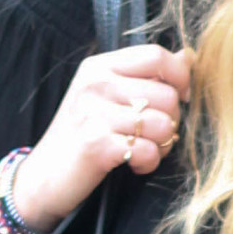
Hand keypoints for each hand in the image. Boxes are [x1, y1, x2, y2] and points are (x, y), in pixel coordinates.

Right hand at [11, 44, 192, 233]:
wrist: (44, 177)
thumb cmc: (82, 136)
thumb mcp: (107, 96)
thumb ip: (145, 75)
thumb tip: (188, 56)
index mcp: (100, 66)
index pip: (156, 55)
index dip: (180, 78)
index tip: (180, 98)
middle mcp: (96, 84)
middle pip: (167, 94)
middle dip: (173, 121)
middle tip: (155, 135)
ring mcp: (94, 114)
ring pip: (162, 124)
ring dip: (163, 145)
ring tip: (144, 149)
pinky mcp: (96, 145)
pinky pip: (147, 150)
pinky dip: (148, 163)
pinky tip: (134, 164)